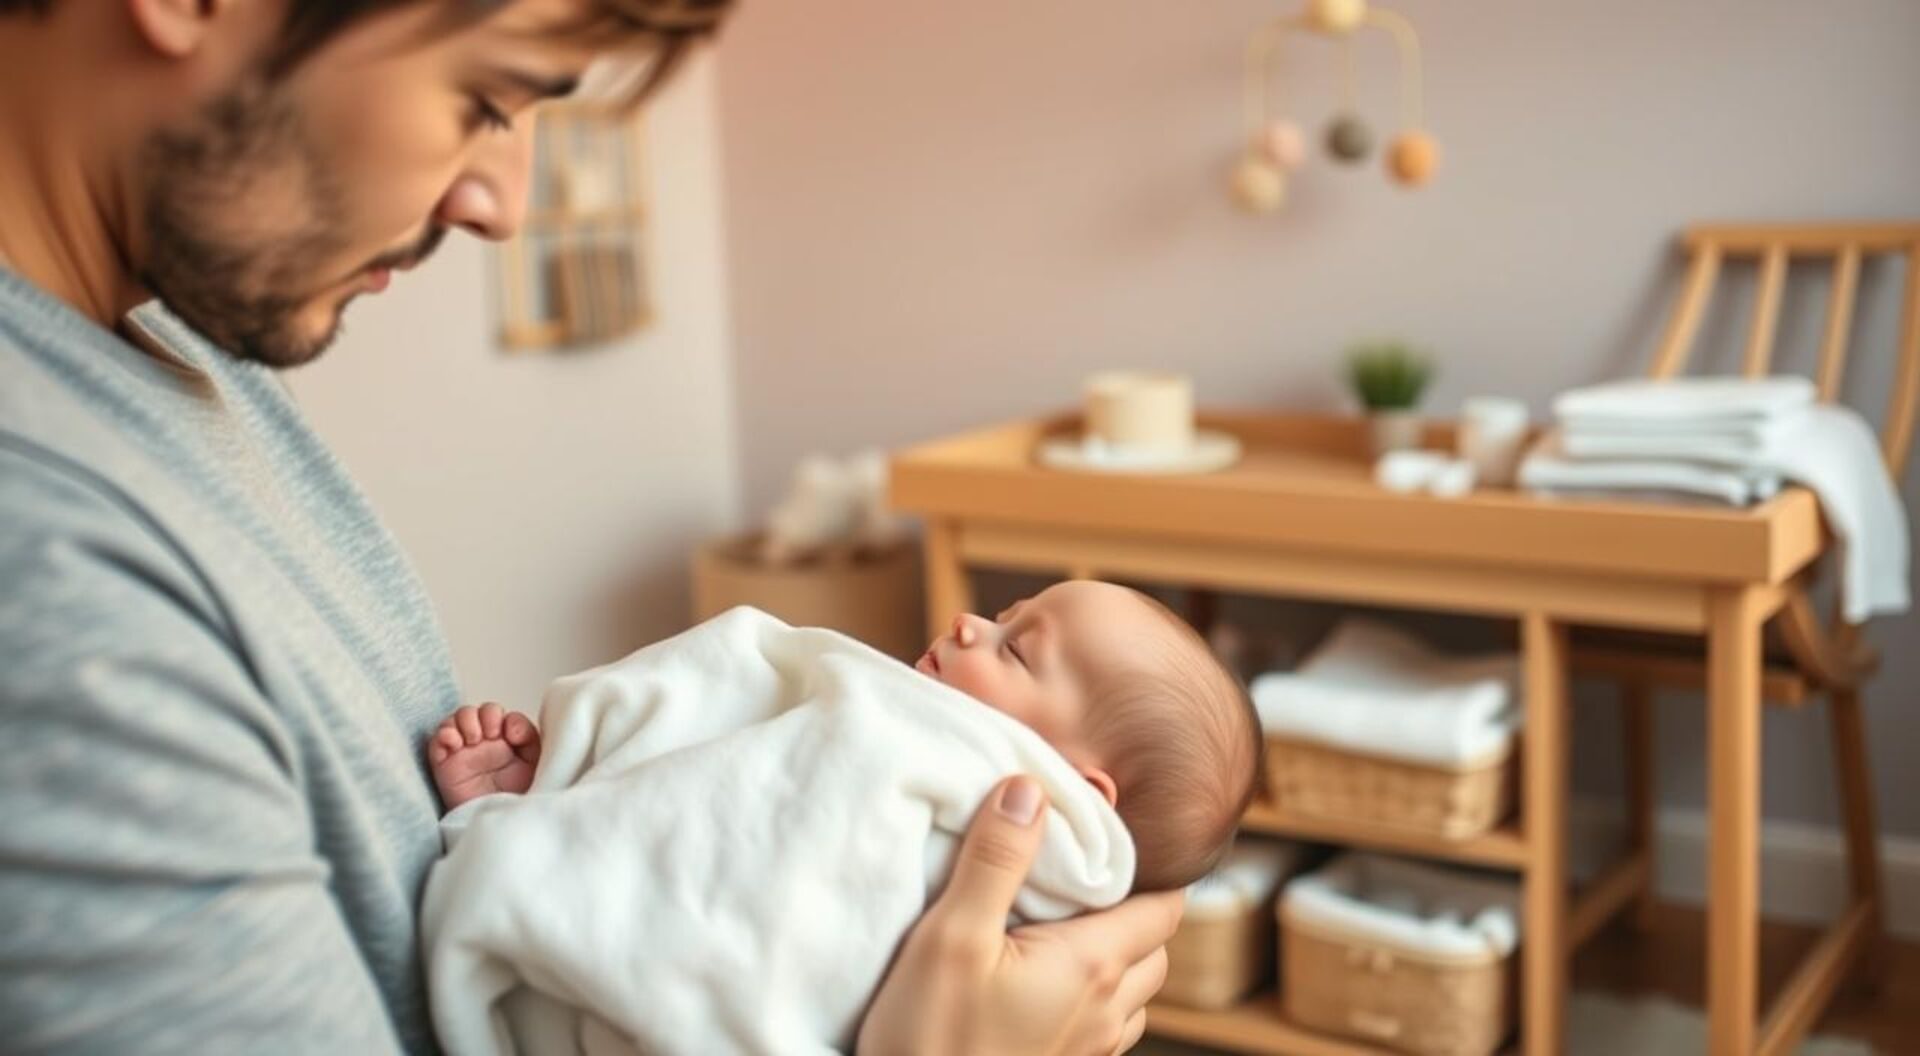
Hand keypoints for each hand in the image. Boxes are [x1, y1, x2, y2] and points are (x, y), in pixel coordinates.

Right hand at [858, 776, 1182, 1055]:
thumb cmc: (929, 1039)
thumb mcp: (952, 935)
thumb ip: (996, 861)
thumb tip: (1029, 791)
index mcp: (1092, 967)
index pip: (1165, 907)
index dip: (1148, 868)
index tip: (1105, 841)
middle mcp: (1106, 1012)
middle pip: (1155, 945)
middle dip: (1131, 905)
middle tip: (1079, 877)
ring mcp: (1089, 1049)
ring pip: (1136, 990)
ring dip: (1116, 953)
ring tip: (1062, 926)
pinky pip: (1106, 1024)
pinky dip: (1094, 994)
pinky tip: (1042, 980)